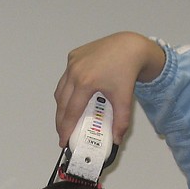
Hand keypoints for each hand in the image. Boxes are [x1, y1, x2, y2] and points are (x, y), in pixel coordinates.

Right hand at [54, 32, 165, 148]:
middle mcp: (75, 71)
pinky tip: (71, 100)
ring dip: (61, 107)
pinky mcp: (73, 56)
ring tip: (65, 120)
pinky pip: (65, 78)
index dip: (66, 128)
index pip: (71, 111)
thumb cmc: (126, 72)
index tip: (63, 141)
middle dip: (61, 121)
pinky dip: (65, 91)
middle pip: (62, 103)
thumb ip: (121, 122)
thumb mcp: (125, 100)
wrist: (129, 47)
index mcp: (86, 82)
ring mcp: (72, 62)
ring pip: (60, 90)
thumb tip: (116, 140)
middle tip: (63, 134)